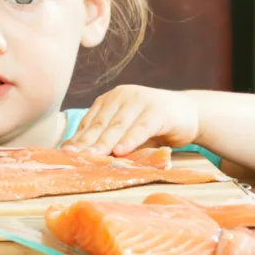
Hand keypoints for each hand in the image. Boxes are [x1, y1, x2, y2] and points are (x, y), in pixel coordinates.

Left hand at [60, 85, 199, 156]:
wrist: (189, 113)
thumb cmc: (153, 126)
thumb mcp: (128, 131)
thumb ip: (110, 140)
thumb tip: (83, 157)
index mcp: (110, 99)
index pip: (90, 121)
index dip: (78, 138)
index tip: (65, 154)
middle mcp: (122, 96)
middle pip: (101, 124)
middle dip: (86, 143)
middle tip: (72, 158)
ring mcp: (141, 101)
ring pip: (119, 126)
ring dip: (105, 143)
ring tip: (92, 157)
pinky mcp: (158, 111)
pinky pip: (141, 127)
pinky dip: (130, 140)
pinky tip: (121, 151)